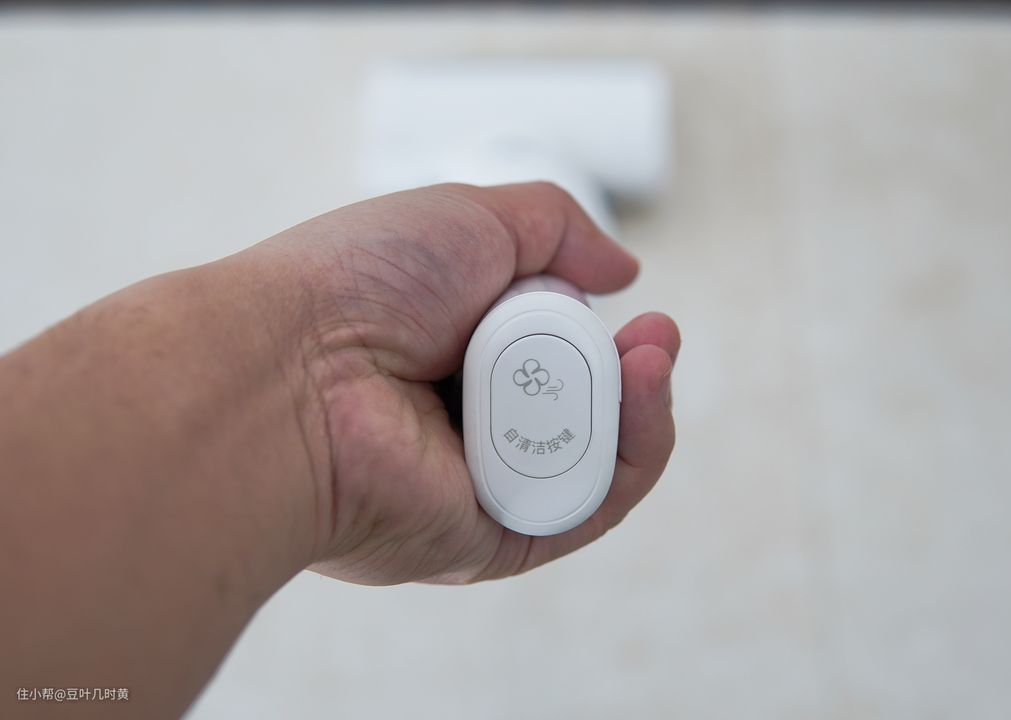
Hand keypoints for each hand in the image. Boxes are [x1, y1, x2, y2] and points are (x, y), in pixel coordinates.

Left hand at [257, 182, 679, 584]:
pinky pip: (586, 508)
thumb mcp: (470, 220)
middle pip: (584, 409)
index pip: (549, 354)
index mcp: (450, 356)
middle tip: (653, 334)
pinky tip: (639, 391)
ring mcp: (480, 483)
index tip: (630, 305)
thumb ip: (556, 231)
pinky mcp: (493, 538)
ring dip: (640, 406)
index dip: (596, 333)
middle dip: (630, 370)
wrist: (292, 367)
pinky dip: (631, 454)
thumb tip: (623, 268)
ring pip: (598, 462)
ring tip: (650, 354)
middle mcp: (465, 425)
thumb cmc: (358, 284)